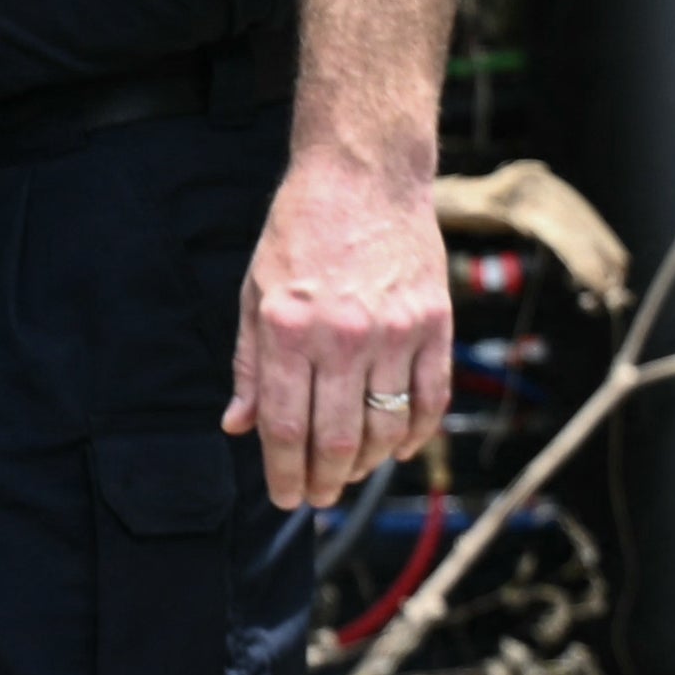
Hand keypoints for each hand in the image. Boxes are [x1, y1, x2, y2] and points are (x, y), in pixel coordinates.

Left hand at [228, 144, 450, 514]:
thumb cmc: (299, 233)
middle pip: (338, 440)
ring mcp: (396, 330)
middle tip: (318, 498)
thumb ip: (249, 365)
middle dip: (324, 482)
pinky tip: (400, 448)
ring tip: (351, 473)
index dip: (283, 474)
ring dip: (370, 465)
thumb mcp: (255, 293)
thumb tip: (239, 427)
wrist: (364, 176)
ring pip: (388, 428)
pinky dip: (416, 434)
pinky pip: (431, 398)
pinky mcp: (435, 323)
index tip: (284, 498)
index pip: (286, 428)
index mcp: (288, 329)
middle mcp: (343, 335)